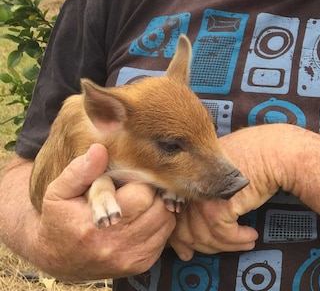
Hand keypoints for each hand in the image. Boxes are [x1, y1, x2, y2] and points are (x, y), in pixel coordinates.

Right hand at [37, 144, 175, 279]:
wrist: (58, 258)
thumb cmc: (60, 218)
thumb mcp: (59, 192)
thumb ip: (80, 171)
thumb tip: (99, 150)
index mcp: (95, 225)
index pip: (142, 195)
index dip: (139, 181)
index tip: (128, 180)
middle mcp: (115, 246)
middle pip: (159, 208)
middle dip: (151, 194)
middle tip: (136, 190)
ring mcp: (130, 258)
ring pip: (166, 221)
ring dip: (158, 207)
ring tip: (139, 202)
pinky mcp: (140, 265)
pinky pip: (165, 236)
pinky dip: (159, 224)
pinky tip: (142, 218)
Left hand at [169, 125, 289, 259]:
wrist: (274, 153)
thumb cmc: (255, 155)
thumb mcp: (223, 166)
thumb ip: (208, 186)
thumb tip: (202, 214)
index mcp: (188, 177)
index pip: (175, 214)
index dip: (179, 237)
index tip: (187, 250)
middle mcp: (191, 189)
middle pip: (186, 230)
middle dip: (203, 246)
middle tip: (216, 252)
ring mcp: (202, 199)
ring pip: (206, 237)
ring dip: (227, 245)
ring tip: (244, 242)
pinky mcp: (219, 208)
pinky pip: (225, 235)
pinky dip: (239, 240)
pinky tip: (251, 236)